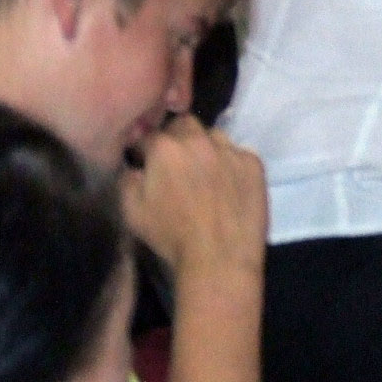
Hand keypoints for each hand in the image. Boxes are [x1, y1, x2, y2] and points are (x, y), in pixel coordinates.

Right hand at [122, 117, 266, 281]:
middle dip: (175, 138)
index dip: (144, 148)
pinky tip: (227, 183)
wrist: (219, 256)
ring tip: (203, 172)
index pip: (149, 134)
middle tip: (175, 162)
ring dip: (204, 147)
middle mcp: (200, 141)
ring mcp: (231, 151)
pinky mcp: (254, 164)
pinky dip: (230, 163)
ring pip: (214, 136)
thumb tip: (133, 166)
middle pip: (184, 125)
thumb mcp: (132, 210)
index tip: (144, 159)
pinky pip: (238, 154)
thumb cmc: (170, 235)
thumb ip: (127, 179)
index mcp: (165, 149)